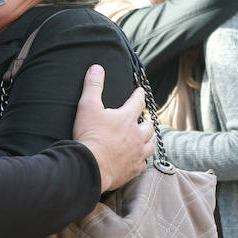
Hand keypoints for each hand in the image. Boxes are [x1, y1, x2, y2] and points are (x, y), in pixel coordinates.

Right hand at [71, 65, 151, 192]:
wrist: (90, 166)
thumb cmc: (89, 136)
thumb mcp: (87, 106)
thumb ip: (93, 86)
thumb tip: (97, 68)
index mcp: (127, 118)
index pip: (138, 102)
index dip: (139, 95)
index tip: (141, 92)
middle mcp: (137, 135)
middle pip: (149, 125)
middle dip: (148, 120)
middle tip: (145, 119)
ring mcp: (137, 153)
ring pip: (150, 145)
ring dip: (148, 140)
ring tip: (145, 139)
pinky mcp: (133, 169)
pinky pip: (143, 163)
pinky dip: (141, 159)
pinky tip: (138, 159)